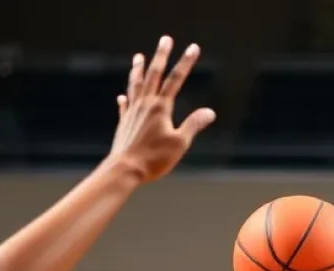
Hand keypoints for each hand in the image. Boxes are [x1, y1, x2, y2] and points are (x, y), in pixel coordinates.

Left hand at [108, 36, 215, 182]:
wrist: (126, 168)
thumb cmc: (154, 158)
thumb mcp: (180, 143)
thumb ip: (194, 125)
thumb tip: (210, 112)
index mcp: (160, 107)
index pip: (176, 79)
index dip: (186, 63)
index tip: (193, 48)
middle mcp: (145, 104)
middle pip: (154, 74)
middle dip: (161, 55)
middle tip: (165, 39)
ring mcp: (132, 112)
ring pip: (136, 85)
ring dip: (138, 69)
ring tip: (139, 57)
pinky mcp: (124, 123)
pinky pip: (125, 106)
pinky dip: (126, 98)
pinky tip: (123, 95)